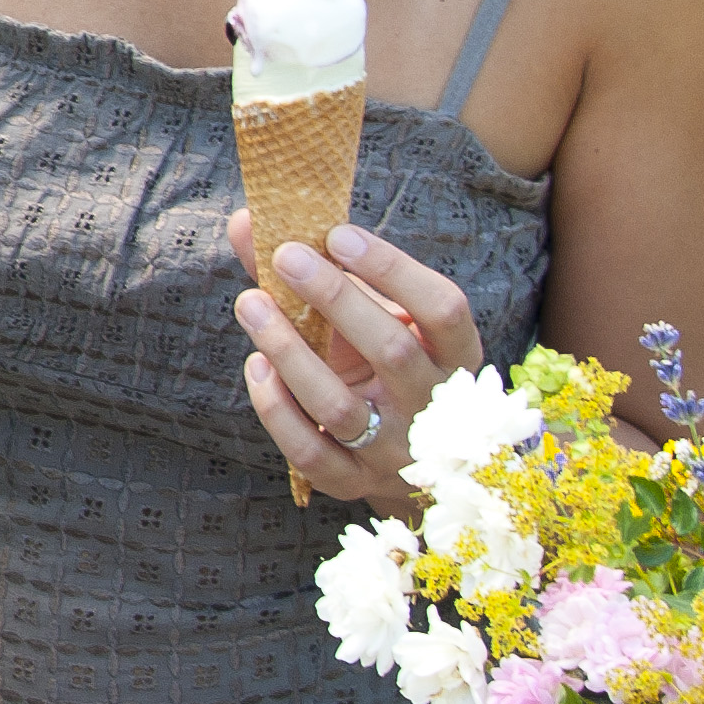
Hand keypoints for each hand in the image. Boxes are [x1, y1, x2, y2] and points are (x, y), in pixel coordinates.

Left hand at [231, 213, 485, 515]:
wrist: (405, 455)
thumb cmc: (385, 361)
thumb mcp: (375, 315)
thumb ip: (317, 269)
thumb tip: (247, 221)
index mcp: (456, 356)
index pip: (444, 309)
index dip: (394, 270)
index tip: (339, 234)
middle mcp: (435, 407)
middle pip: (393, 352)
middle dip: (336, 298)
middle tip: (287, 254)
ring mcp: (396, 452)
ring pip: (340, 406)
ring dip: (290, 351)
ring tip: (251, 303)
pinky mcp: (353, 482)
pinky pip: (310, 452)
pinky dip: (276, 409)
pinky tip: (257, 366)